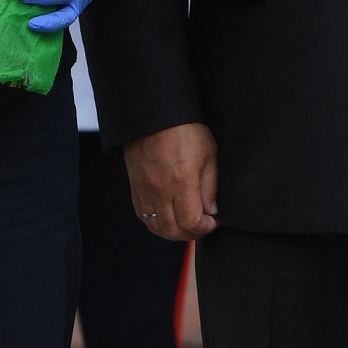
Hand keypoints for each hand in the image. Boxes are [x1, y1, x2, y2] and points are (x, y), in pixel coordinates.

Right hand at [125, 122, 218, 240]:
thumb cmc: (185, 128)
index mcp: (181, 181)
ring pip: (156, 227)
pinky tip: (167, 215)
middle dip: (191, 233)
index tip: (213, 220)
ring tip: (185, 223)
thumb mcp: (208, 154)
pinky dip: (156, 221)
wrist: (155, 114)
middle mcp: (160, 190)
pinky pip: (142, 215)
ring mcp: (145, 189)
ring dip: (173, 231)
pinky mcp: (135, 186)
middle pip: (173, 230)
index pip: (191, 222)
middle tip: (201, 225)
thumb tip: (211, 211)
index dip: (205, 227)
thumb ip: (210, 186)